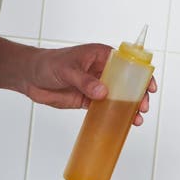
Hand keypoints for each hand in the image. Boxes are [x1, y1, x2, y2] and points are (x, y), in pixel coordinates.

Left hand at [18, 43, 156, 124]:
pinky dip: (114, 116)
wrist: (29, 77)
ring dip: (129, 108)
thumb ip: (84, 81)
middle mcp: (102, 70)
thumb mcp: (67, 69)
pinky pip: (105, 108)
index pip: (127, 63)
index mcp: (101, 55)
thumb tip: (103, 92)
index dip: (141, 74)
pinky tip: (122, 124)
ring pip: (118, 97)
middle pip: (127, 82)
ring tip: (136, 120)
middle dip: (138, 95)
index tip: (149, 87)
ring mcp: (96, 86)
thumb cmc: (48, 64)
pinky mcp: (88, 100)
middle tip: (142, 107)